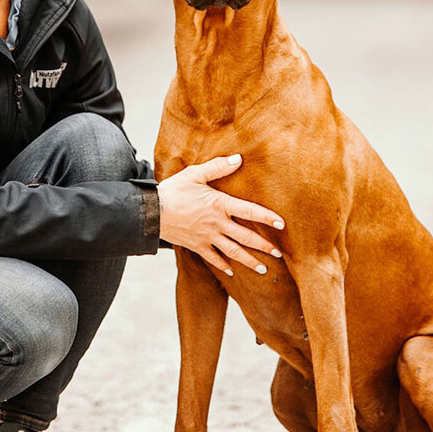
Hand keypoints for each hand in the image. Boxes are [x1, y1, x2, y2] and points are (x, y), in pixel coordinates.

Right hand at [156, 154, 284, 276]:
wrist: (151, 212)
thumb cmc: (173, 190)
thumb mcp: (195, 174)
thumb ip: (218, 167)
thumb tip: (238, 159)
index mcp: (219, 204)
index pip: (249, 211)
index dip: (267, 217)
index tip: (281, 224)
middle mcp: (217, 224)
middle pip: (245, 237)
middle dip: (263, 246)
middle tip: (279, 255)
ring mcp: (207, 237)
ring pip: (233, 252)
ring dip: (249, 262)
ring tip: (263, 269)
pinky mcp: (196, 246)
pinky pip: (213, 259)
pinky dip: (223, 266)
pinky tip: (232, 272)